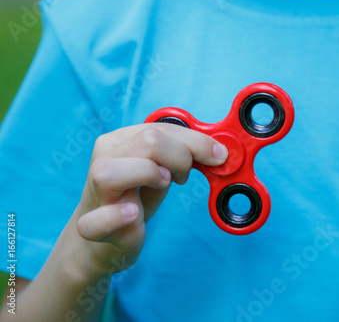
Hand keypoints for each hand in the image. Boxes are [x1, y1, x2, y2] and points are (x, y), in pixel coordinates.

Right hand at [71, 123, 227, 277]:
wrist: (107, 236)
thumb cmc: (138, 197)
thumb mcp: (163, 169)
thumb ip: (185, 153)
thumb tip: (219, 151)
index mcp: (121, 139)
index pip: (162, 128)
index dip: (197, 141)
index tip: (219, 156)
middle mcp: (104, 158)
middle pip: (148, 142)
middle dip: (180, 157)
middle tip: (183, 176)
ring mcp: (95, 192)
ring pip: (112, 172)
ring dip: (149, 176)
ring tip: (161, 185)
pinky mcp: (92, 227)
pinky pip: (95, 221)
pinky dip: (116, 217)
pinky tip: (134, 214)